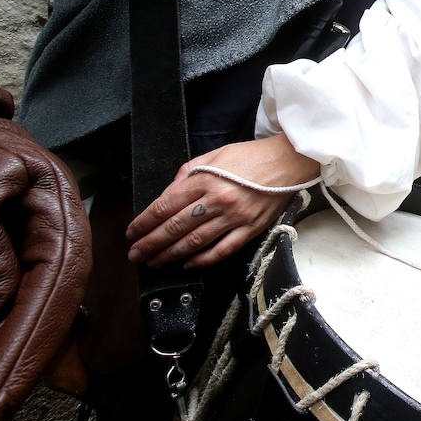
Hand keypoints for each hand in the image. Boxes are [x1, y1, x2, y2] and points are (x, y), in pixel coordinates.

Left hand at [126, 133, 318, 268]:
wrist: (288, 161)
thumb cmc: (250, 157)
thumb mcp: (213, 156)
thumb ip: (186, 174)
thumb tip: (166, 196)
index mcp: (206, 180)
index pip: (165, 205)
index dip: (144, 222)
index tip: (132, 232)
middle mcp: (218, 200)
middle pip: (175, 227)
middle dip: (150, 243)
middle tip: (135, 254)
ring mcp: (235, 217)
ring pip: (195, 242)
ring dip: (170, 255)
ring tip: (154, 262)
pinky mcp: (251, 229)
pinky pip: (222, 250)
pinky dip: (203, 260)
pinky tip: (187, 264)